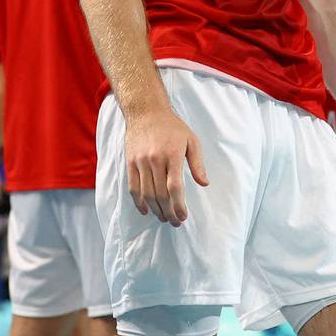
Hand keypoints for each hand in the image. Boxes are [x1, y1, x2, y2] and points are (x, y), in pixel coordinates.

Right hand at [124, 105, 208, 225]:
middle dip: (169, 212)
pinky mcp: (130, 163)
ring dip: (155, 210)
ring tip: (164, 219)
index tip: (183, 217)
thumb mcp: (191, 141)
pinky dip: (138, 202)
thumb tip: (204, 183)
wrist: (146, 112)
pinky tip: (146, 211)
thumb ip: (197, 164)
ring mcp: (141, 162)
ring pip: (147, 193)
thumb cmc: (172, 127)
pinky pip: (133, 187)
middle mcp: (155, 160)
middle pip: (161, 194)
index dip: (179, 205)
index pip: (174, 187)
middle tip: (175, 222)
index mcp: (172, 155)